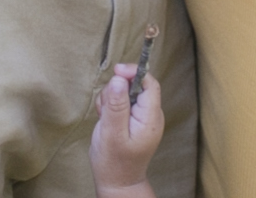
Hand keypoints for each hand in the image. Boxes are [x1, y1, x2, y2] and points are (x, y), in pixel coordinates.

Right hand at [91, 67, 164, 197]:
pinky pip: (121, 102)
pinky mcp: (132, 119)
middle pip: (135, 85)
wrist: (116, 184)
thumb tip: (119, 78)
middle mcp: (149, 115)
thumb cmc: (114, 163)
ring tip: (105, 120)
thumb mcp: (112, 134)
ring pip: (125, 92)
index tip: (116, 72)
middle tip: (105, 110)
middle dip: (116, 91)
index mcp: (150, 118)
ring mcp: (141, 117)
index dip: (134, 72)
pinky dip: (110, 107)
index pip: (149, 83)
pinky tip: (106, 121)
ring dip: (111, 100)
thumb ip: (116, 106)